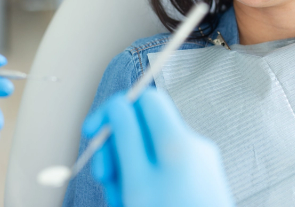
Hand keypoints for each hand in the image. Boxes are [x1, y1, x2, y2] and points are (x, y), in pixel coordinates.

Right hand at [83, 89, 234, 206]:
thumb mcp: (136, 180)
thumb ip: (126, 135)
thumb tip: (118, 103)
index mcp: (177, 140)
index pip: (144, 98)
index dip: (115, 109)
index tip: (93, 131)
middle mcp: (193, 146)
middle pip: (144, 127)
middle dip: (118, 148)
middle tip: (105, 177)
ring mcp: (200, 165)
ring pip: (150, 153)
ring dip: (128, 172)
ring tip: (123, 201)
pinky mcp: (201, 181)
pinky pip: (164, 172)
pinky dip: (145, 184)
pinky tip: (136, 204)